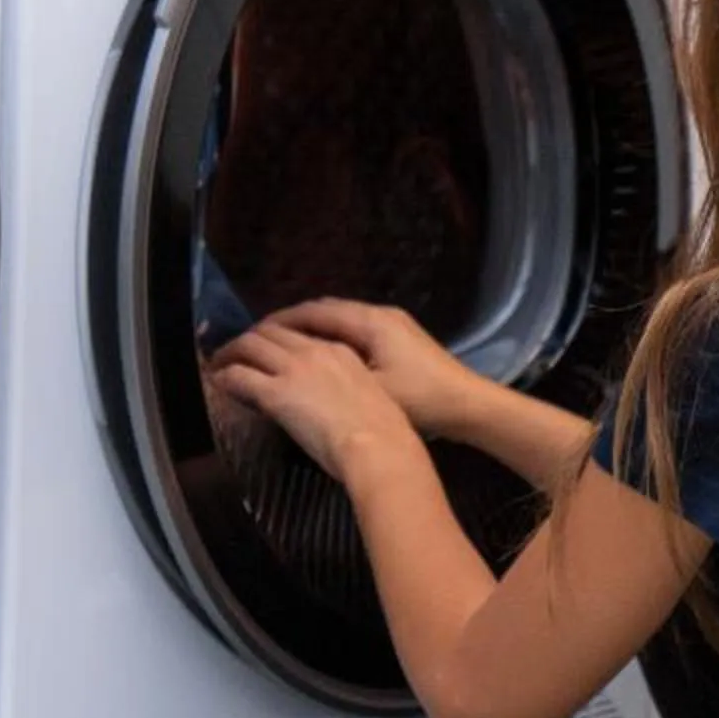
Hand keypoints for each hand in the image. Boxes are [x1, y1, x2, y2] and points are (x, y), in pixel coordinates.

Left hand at [213, 320, 426, 486]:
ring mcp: (292, 369)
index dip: (278, 336)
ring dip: (231, 351)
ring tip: (220, 362)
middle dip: (250, 337)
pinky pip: (239, 375)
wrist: (377, 445)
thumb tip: (331, 400)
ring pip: (250, 345)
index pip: (299, 334)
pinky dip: (225, 375)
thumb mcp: (369, 394)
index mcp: (340, 351)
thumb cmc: (383, 430)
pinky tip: (219, 382)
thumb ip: (345, 388)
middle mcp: (314, 351)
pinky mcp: (275, 393)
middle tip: (237, 350)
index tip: (269, 345)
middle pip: (270, 331)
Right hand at [260, 299, 491, 439]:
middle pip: (325, 311)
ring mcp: (393, 326)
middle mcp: (379, 315)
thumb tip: (287, 371)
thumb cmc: (422, 400)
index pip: (313, 313)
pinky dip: (330, 339)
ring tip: (282, 348)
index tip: (249, 335)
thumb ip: (327, 378)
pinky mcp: (401, 341)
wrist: (470, 406)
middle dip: (290, 323)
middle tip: (258, 339)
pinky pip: (354, 331)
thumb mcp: (370, 390)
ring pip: (340, 320)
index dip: (278, 323)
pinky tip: (319, 359)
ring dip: (311, 330)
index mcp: (369, 322)